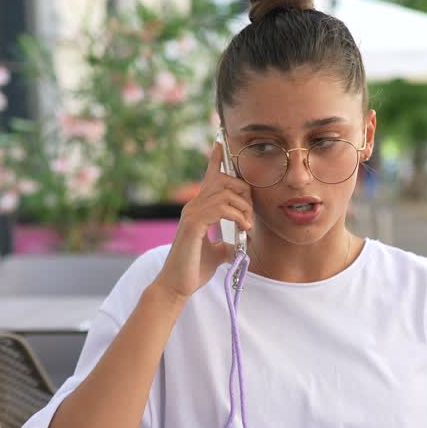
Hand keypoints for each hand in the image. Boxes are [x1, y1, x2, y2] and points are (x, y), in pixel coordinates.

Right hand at [153, 140, 253, 300]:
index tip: (220, 141)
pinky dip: (237, 215)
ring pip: (225, 193)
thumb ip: (226, 244)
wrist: (176, 286)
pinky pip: (220, 208)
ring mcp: (191, 213)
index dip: (215, 158)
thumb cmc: (193, 269)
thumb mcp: (216, 253)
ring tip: (247, 225)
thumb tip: (239, 245)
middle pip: (224, 180)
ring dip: (243, 208)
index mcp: (198, 208)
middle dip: (244, 193)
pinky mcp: (193, 224)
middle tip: (250, 215)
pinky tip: (243, 227)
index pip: (209, 177)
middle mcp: (193, 206)